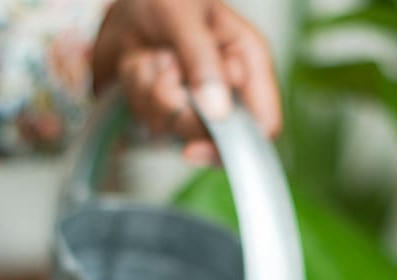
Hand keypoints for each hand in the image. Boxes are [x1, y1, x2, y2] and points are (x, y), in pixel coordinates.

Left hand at [92, 0, 280, 164]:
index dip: (232, 144)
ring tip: (149, 55)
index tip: (192, 147)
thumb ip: (202, 61)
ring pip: (171, 124)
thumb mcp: (184, 15)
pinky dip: (134, 89)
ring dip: (147, 90)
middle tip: (164, 64)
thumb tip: (219, 114)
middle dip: (174, 104)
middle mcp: (227, 86)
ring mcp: (196, 100)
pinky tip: (138, 63)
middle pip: (210, 134)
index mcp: (248, 61)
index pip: (262, 125)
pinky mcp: (168, 106)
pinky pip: (146, 116)